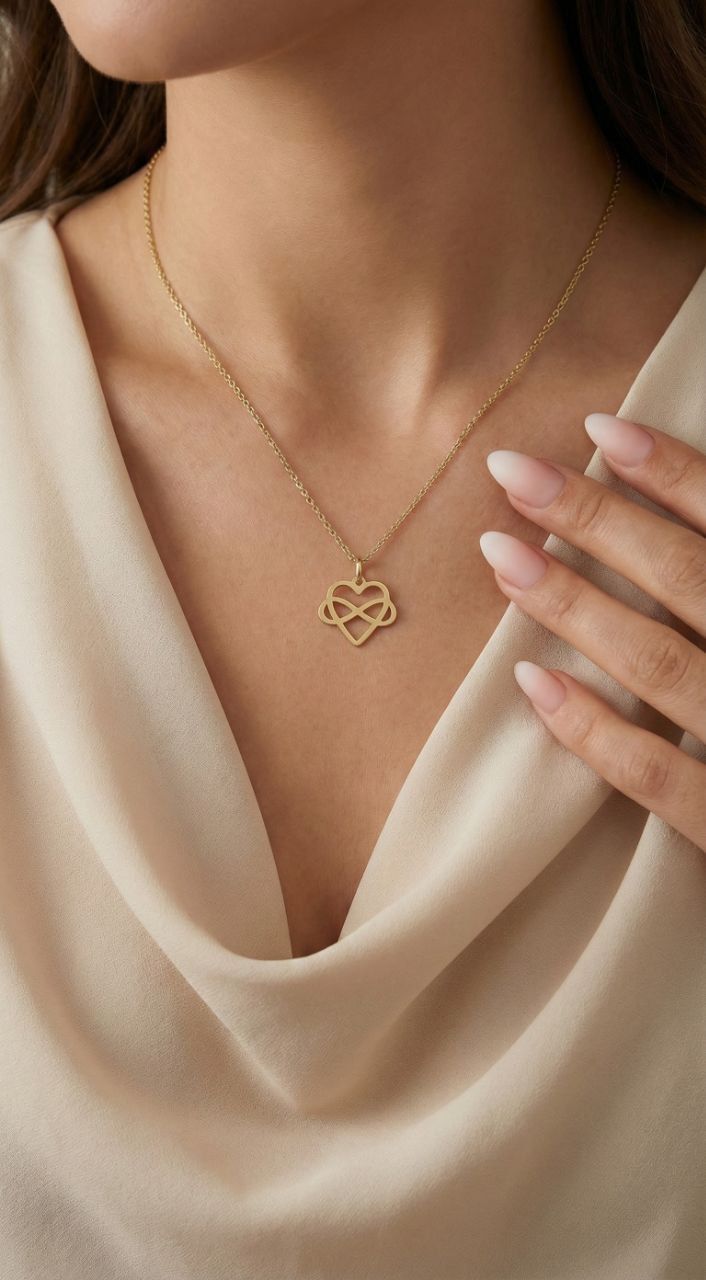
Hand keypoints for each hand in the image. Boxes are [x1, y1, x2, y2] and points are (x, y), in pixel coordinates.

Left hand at [479, 412, 705, 852]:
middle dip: (599, 520)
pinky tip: (530, 681)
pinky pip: (657, 780)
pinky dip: (592, 731)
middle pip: (691, 580)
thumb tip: (692, 511)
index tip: (602, 428)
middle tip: (514, 474)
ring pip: (662, 666)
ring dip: (577, 606)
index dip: (676, 473)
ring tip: (501, 555)